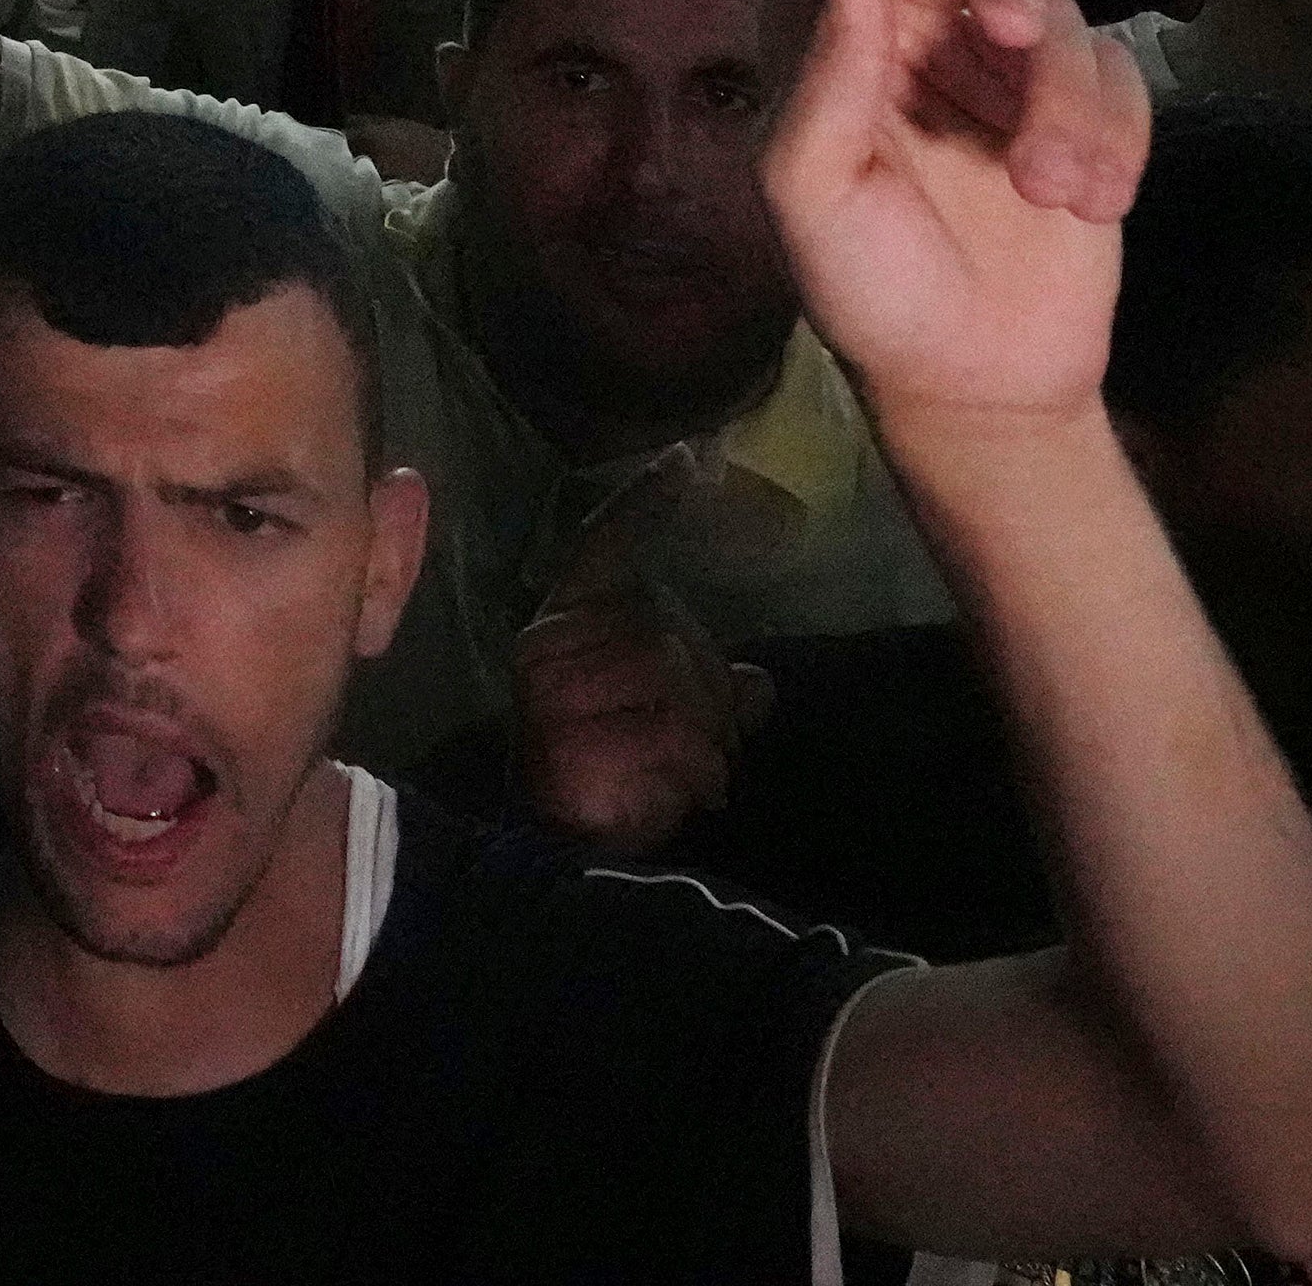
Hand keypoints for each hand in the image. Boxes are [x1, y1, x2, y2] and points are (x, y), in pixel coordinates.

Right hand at [508, 446, 785, 857]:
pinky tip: (670, 795)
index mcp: (566, 627)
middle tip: (700, 744)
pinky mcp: (574, 748)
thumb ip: (713, 695)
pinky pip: (671, 743)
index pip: (605, 547)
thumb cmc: (619, 775)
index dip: (644, 504)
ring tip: (681, 776)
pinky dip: (688, 776)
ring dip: (701, 744)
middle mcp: (551, 650)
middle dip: (703, 697)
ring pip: (672, 688)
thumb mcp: (674, 724)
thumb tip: (760, 687)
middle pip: (666, 637)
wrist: (570, 852)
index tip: (687, 458)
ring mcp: (557, 698)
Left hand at [761, 0, 1149, 431]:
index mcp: (826, 28)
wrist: (976, 383)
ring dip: (1060, 103)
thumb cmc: (868, 289)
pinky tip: (1084, 204)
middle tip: (1004, 31)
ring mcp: (1002, 60)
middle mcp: (912, 22)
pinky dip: (1106, 137)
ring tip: (1052, 191)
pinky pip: (1113, 73)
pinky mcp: (1083, 101)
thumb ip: (820, 69)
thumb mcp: (812, 196)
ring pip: (1052, 8)